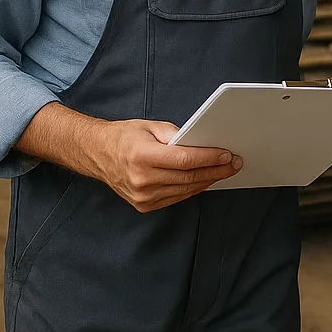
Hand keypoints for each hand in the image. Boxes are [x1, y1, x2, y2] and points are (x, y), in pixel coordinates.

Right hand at [93, 118, 241, 212]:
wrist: (96, 153)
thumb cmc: (124, 137)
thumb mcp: (151, 126)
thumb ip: (176, 134)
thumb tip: (202, 142)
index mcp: (143, 156)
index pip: (185, 160)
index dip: (210, 158)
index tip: (228, 155)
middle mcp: (142, 179)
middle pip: (189, 177)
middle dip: (216, 170)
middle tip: (235, 164)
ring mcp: (142, 196)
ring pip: (185, 190)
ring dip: (208, 180)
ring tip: (225, 171)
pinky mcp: (143, 205)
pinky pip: (176, 197)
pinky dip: (193, 188)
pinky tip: (205, 179)